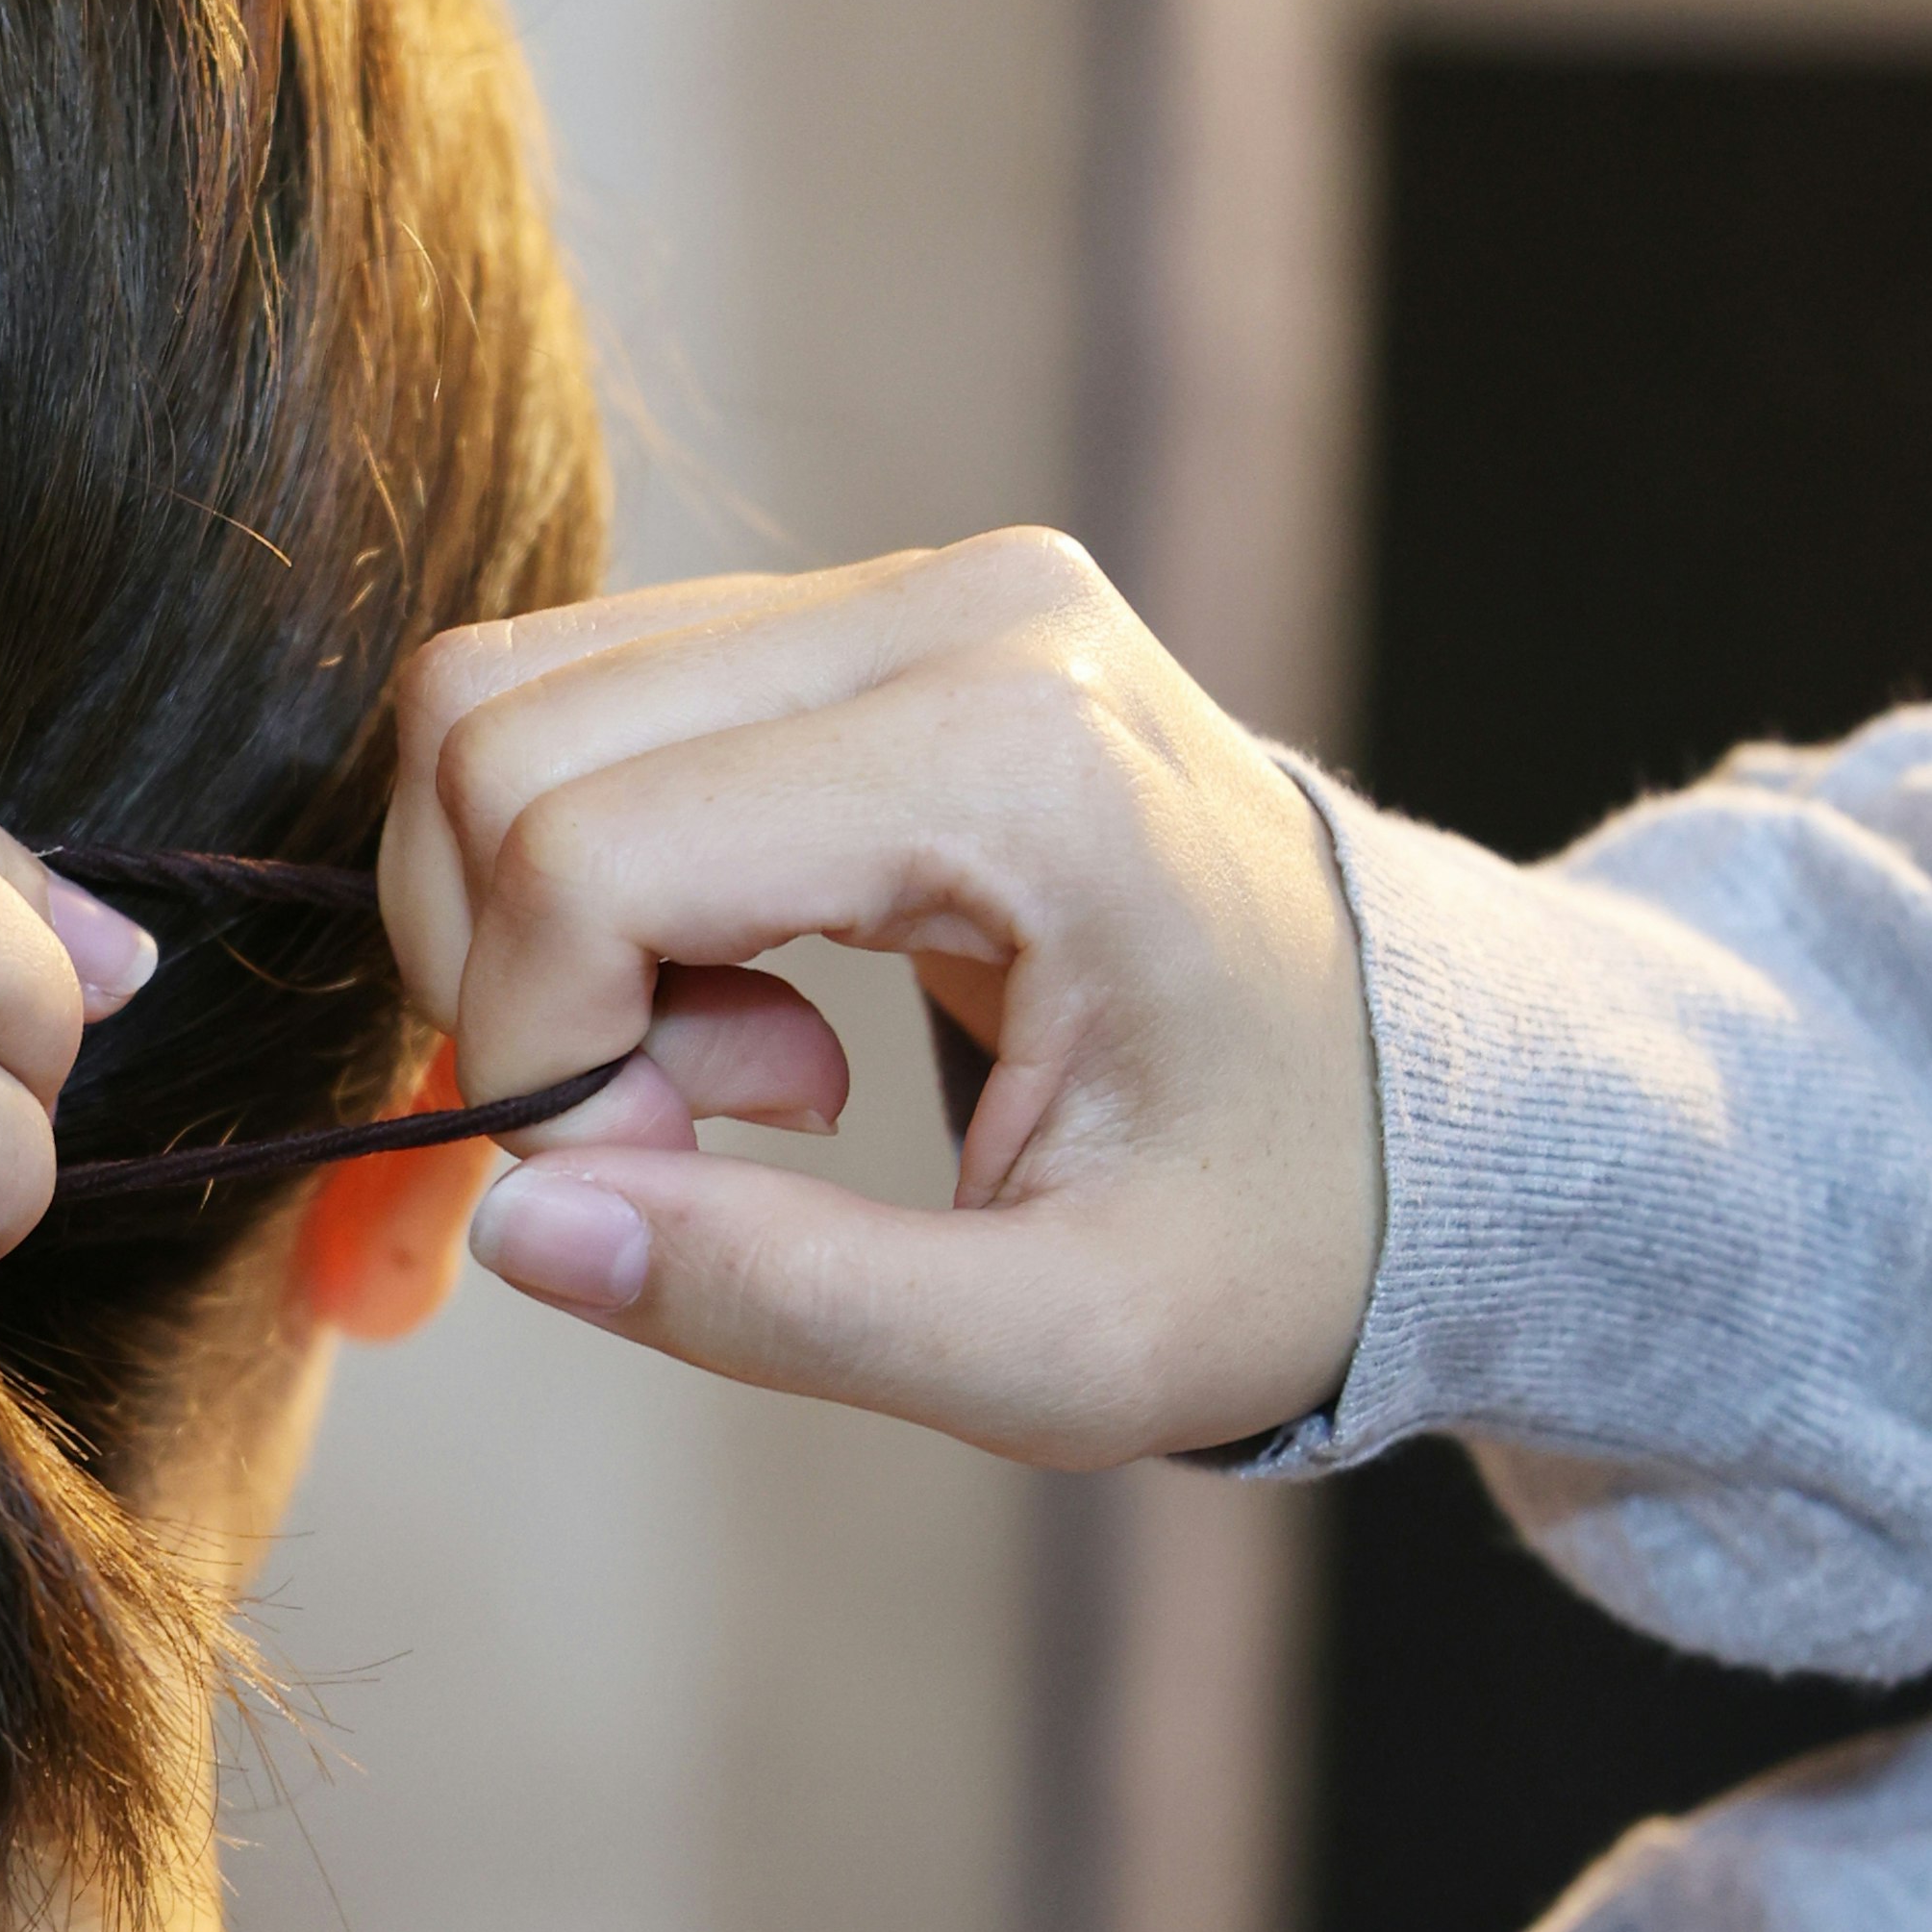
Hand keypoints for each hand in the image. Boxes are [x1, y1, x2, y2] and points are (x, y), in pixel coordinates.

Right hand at [380, 532, 1381, 1463]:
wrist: (1429, 1099)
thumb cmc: (1274, 1229)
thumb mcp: (1064, 1349)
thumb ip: (782, 1305)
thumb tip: (518, 1229)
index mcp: (1020, 765)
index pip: (588, 854)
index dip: (545, 1057)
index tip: (658, 1198)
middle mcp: (954, 611)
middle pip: (502, 738)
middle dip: (516, 978)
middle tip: (699, 1133)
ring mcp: (907, 581)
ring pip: (506, 701)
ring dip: (542, 922)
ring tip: (742, 1070)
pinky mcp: (861, 607)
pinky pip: (585, 699)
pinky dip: (590, 871)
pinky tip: (750, 993)